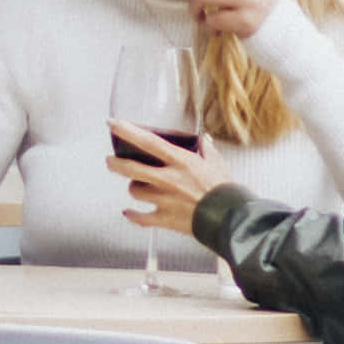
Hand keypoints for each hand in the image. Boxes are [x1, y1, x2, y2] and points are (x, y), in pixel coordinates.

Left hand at [106, 122, 230, 239]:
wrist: (232, 219)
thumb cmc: (226, 191)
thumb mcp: (218, 164)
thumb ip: (207, 150)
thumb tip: (203, 139)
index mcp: (180, 162)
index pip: (148, 142)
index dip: (127, 132)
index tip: (112, 124)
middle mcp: (167, 179)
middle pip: (131, 168)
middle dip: (116, 163)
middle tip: (111, 160)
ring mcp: (164, 200)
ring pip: (135, 191)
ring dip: (134, 188)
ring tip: (136, 186)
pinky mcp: (165, 219)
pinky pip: (141, 218)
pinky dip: (133, 216)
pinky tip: (128, 213)